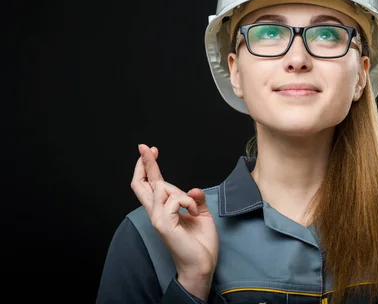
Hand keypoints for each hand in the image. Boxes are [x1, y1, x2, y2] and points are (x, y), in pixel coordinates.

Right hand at [130, 144, 218, 298]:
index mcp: (163, 210)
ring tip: (192, 208)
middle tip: (146, 147)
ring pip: (162, 188)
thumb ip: (195, 199)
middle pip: (141, 184)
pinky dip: (188, 202)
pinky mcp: (163, 224)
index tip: (150, 151)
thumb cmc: (200, 242)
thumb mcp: (201, 213)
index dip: (148, 167)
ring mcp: (157, 218)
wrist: (201, 264)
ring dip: (181, 192)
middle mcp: (155, 213)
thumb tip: (192, 188)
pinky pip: (175, 200)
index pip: (150, 185)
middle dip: (144, 163)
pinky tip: (193, 213)